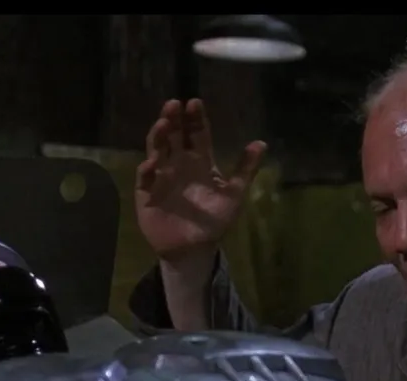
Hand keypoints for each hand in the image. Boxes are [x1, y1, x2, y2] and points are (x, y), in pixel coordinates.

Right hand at [135, 98, 266, 267]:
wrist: (195, 249)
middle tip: (174, 105)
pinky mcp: (147, 193)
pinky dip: (147, 170)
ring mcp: (160, 176)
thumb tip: (261, 142)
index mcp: (199, 162)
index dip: (196, 119)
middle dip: (173, 120)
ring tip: (162, 124)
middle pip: (173, 136)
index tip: (194, 103)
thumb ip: (245, 169)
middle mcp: (178, 164)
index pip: (197, 134)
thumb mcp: (234, 195)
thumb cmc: (214, 221)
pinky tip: (152, 163)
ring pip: (157, 150)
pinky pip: (145, 179)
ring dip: (158, 137)